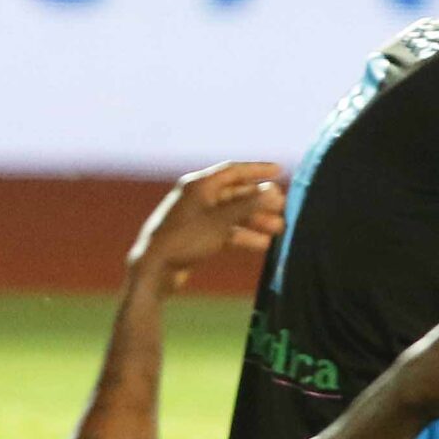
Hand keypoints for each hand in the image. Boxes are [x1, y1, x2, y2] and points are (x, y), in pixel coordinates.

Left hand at [127, 161, 287, 289]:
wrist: (154, 269)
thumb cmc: (185, 239)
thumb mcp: (220, 221)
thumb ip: (249, 206)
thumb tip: (274, 191)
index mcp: (200, 185)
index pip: (234, 171)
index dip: (258, 170)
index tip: (280, 171)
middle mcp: (199, 196)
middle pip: (236, 193)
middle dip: (261, 201)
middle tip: (284, 208)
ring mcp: (198, 216)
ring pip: (233, 214)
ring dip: (256, 220)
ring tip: (278, 229)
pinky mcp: (198, 235)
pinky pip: (227, 230)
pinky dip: (243, 235)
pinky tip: (262, 244)